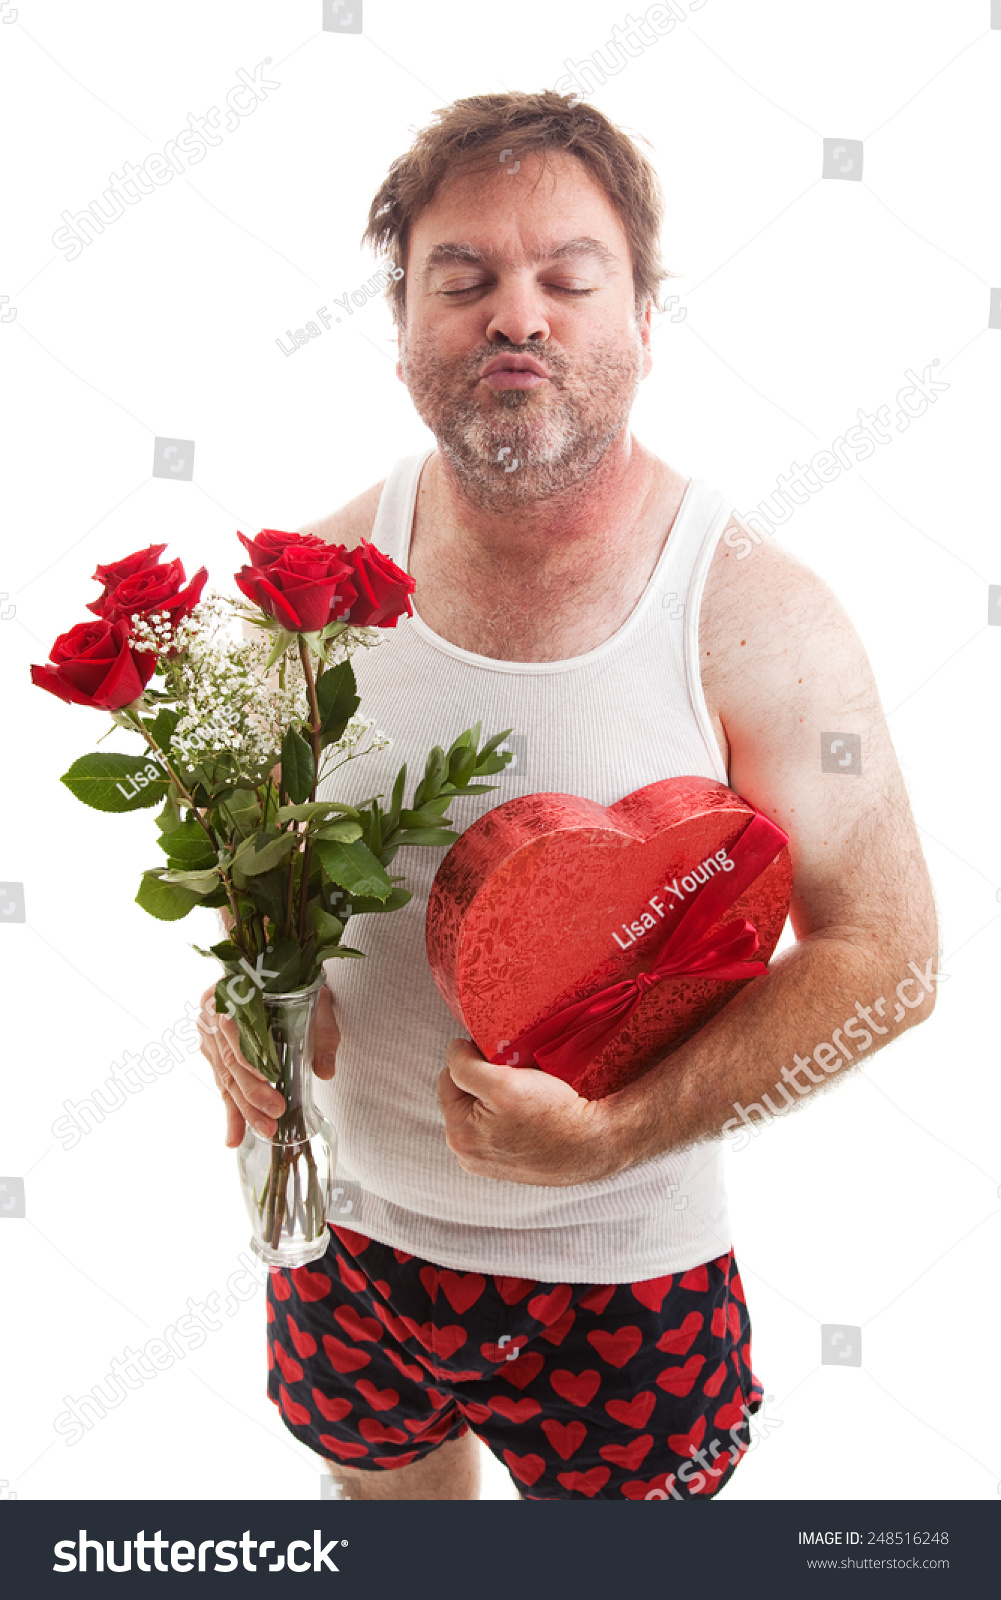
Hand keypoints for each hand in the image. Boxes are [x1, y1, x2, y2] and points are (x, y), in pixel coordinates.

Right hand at [196, 982, 339, 1146]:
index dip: (253, 1063)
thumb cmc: (292, 976)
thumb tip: (326, 1070)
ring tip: (264, 1132)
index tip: (272, 1086)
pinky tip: (234, 1137)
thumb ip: (321, 1031)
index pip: (237, 1033)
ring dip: (245, 1108)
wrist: (270, 959)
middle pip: (231, 1060)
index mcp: (230, 992)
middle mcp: (213, 1012)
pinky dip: (231, 1110)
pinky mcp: (212, 1049)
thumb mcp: (314, 995)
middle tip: (274, 1117)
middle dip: (253, 1094)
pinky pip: (222, 1082)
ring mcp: (208, 1032)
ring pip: (226, 1075)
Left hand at [438, 1038, 617, 1185]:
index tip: (502, 1057)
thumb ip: (464, 1066)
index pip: (449, 1078)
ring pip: (483, 1110)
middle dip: (485, 1080)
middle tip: (516, 1073)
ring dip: (498, 1095)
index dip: (473, 1060)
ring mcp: (488, 1162)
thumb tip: (452, 1052)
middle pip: (465, 1096)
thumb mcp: (502, 1083)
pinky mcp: (510, 1163)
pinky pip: (500, 1126)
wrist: (595, 1144)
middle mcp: (467, 1155)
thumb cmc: (552, 1114)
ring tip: (526, 1091)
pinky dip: (511, 1113)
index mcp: (458, 1135)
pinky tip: (531, 1109)